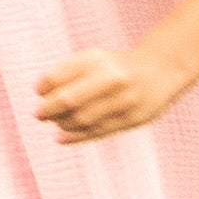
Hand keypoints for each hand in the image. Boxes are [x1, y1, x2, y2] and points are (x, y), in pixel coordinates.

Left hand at [32, 45, 190, 142]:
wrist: (160, 69)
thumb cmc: (115, 67)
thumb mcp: (92, 59)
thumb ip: (65, 72)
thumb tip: (40, 93)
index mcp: (95, 60)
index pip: (57, 77)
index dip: (43, 89)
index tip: (40, 94)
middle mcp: (110, 78)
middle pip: (68, 99)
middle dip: (48, 110)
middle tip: (39, 115)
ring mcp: (123, 99)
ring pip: (82, 119)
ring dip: (62, 124)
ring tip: (58, 123)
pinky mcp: (132, 118)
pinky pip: (98, 131)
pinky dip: (76, 137)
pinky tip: (61, 138)